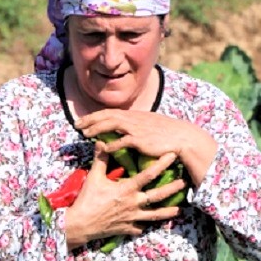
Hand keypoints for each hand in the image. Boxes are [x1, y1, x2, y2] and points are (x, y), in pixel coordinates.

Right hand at [63, 143, 185, 249]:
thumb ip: (100, 160)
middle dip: (172, 189)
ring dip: (167, 212)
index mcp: (127, 189)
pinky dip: (143, 226)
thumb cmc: (87, 200)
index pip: (148, 175)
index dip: (162, 164)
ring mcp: (131, 217)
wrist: (80, 224)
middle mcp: (133, 203)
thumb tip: (101, 142)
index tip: (173, 156)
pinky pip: (139, 227)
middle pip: (158, 196)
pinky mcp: (126, 228)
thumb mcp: (94, 178)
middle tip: (184, 183)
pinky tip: (147, 225)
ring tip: (178, 210)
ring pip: (154, 215)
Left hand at [74, 109, 217, 186]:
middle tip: (77, 125)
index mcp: (134, 115)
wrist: (183, 138)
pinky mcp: (141, 139)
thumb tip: (123, 132)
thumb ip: (135, 127)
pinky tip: (102, 147)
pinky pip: (122, 140)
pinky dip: (111, 144)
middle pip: (107, 115)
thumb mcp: (149, 126)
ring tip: (85, 134)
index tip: (83, 120)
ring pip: (111, 124)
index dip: (95, 115)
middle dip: (90, 119)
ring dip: (96, 128)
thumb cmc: (166, 134)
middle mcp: (133, 118)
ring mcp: (137, 128)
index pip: (110, 112)